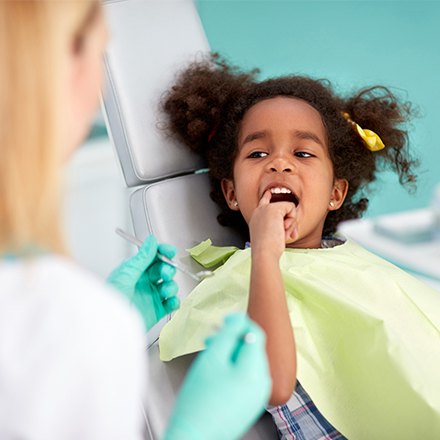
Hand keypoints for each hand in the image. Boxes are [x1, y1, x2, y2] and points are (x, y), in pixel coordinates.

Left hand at [107, 235, 178, 329]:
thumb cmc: (111, 300)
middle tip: (165, 274)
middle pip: (163, 270)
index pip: (152, 257)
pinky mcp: (156, 311)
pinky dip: (175, 301)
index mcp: (134, 271)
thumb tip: (151, 241)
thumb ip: (142, 258)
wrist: (109, 326)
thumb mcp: (126, 274)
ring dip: (172, 285)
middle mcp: (143, 282)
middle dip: (168, 269)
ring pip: (169, 285)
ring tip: (166, 290)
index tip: (170, 251)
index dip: (162, 252)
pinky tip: (171, 301)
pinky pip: (171, 303)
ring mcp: (150, 296)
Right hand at [163, 314, 270, 439]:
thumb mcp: (212, 358)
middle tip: (212, 337)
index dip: (239, 322)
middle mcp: (263, 383)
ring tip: (210, 355)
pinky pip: (246, 377)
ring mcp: (258, 395)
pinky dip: (233, 369)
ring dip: (231, 353)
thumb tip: (240, 318)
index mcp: (256, 370)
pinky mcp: (250, 404)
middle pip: (252, 348)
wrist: (194, 437)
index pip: (256, 333)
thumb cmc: (199, 402)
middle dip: (232, 340)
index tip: (224, 320)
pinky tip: (215, 372)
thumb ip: (228, 334)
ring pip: (247, 362)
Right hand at [249, 190, 297, 257]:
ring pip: (288, 209)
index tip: (269, 192)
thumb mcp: (271, 235)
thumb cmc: (268, 249)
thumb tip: (290, 221)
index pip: (262, 202)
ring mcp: (266, 208)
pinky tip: (284, 228)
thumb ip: (277, 226)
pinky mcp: (274, 208)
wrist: (264, 252)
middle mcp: (260, 210)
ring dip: (291, 224)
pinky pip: (291, 207)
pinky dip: (292, 220)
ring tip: (283, 233)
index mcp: (256, 217)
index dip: (267, 197)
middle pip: (281, 207)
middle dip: (289, 221)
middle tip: (287, 234)